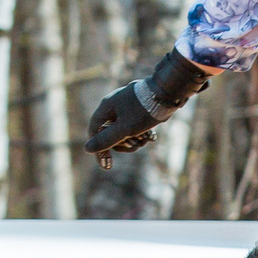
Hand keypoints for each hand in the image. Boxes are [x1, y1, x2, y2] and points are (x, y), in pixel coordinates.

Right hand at [85, 50, 212, 165]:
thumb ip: (106, 140)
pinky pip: (135, 125)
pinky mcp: (139, 107)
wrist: (169, 92)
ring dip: (135, 139)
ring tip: (147, 139)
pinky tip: (152, 136)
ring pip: (124, 130)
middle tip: (136, 146)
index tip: (107, 165)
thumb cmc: (145, 110)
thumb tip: (88, 149)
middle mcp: (114, 105)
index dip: (99, 148)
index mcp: (106, 107)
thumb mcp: (125, 129)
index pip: (94, 130)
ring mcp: (127, 105)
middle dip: (123, 143)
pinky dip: (142, 132)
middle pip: (110, 132)